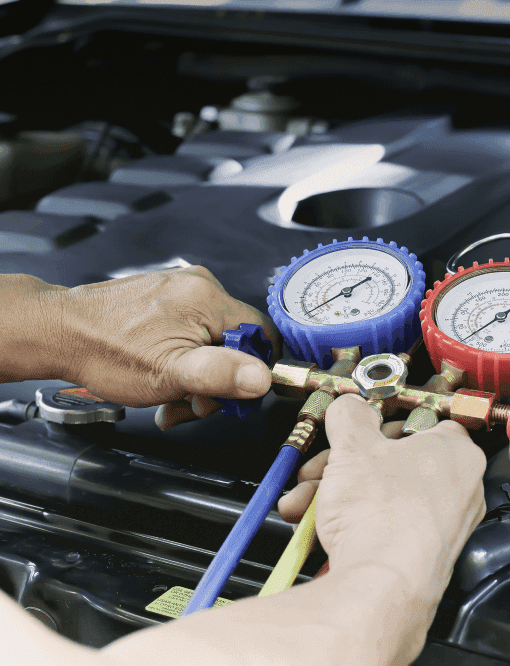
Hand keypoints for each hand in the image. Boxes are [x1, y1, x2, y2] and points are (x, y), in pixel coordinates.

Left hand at [50, 266, 278, 427]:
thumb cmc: (105, 351)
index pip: (263, 334)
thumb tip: (262, 378)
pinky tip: (162, 375)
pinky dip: (182, 358)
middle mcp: (199, 285)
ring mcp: (179, 289)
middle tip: (191, 403)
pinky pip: (191, 331)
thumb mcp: (170, 374)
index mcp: (209, 298)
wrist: (56, 333)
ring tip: (169, 395)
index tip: (232, 393)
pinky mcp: (163, 297)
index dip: (254, 370)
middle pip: (236, 340)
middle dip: (218, 379)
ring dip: (198, 374)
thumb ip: (220, 374)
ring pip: (212, 339)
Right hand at [278, 394, 485, 639]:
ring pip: (382, 497)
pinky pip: (381, 529)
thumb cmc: (384, 518)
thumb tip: (349, 407)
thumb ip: (350, 416)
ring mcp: (441, 527)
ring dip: (337, 496)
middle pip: (394, 462)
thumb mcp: (354, 447)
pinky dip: (350, 525)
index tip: (359, 424)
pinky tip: (318, 529)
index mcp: (456, 453)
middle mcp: (459, 490)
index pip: (425, 421)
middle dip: (345, 465)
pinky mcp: (419, 557)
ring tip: (306, 503)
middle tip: (321, 468)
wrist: (378, 588)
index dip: (385, 419)